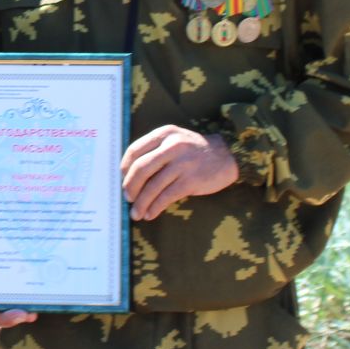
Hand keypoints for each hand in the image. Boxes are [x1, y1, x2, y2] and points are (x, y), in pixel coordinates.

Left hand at [120, 124, 237, 220]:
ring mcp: (183, 163)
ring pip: (153, 186)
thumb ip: (155, 151)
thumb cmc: (195, 151)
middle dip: (130, 187)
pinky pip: (166, 197)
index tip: (122, 180)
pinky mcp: (191, 180)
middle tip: (127, 198)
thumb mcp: (175, 140)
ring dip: (141, 203)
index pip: (135, 150)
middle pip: (141, 169)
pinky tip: (151, 214)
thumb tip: (129, 176)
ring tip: (136, 213)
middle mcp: (172, 146)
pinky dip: (155, 208)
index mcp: (165, 134)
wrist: (227, 156)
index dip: (124, 168)